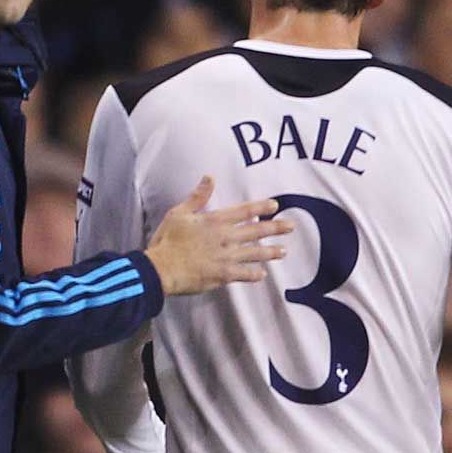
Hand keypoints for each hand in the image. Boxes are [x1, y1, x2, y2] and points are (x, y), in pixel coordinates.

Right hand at [144, 176, 290, 295]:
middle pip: (256, 231)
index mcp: (215, 221)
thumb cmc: (167, 240)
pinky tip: (263, 274)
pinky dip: (254, 274)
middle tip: (291, 226)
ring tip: (284, 251)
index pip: (244, 212)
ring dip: (271, 252)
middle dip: (276, 228)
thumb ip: (197, 197)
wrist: (161, 269)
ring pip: (255, 253)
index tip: (275, 206)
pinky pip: (244, 274)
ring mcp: (226, 257)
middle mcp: (225, 238)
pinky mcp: (222, 275)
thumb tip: (209, 177)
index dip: (261, 208)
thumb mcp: (179, 213)